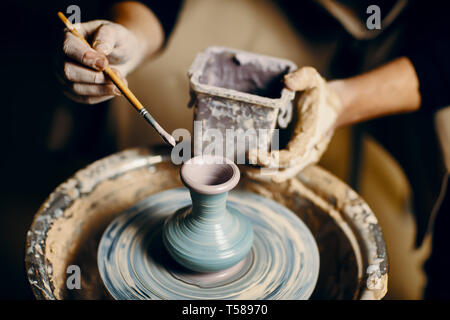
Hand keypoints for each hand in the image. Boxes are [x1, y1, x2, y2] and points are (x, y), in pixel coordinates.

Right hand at [58, 20, 144, 103]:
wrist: (122, 56)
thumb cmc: (116, 41)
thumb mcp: (115, 32)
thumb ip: (107, 36)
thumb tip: (100, 49)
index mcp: (68, 36)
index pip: (68, 48)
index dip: (84, 57)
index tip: (104, 64)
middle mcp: (60, 57)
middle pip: (68, 72)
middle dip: (95, 77)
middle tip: (117, 74)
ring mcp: (64, 76)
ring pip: (77, 89)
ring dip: (102, 88)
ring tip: (121, 82)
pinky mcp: (74, 91)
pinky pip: (86, 99)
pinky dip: (103, 95)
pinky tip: (116, 88)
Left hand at [247, 67, 341, 181]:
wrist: (332, 108)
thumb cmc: (320, 95)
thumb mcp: (314, 80)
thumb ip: (303, 77)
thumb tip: (287, 82)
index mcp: (310, 137)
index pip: (291, 156)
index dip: (272, 158)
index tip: (253, 153)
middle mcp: (305, 152)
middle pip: (283, 171)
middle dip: (261, 171)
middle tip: (240, 165)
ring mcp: (299, 157)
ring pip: (279, 173)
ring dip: (260, 173)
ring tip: (239, 168)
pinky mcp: (292, 157)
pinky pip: (278, 169)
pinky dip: (263, 169)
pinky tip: (245, 166)